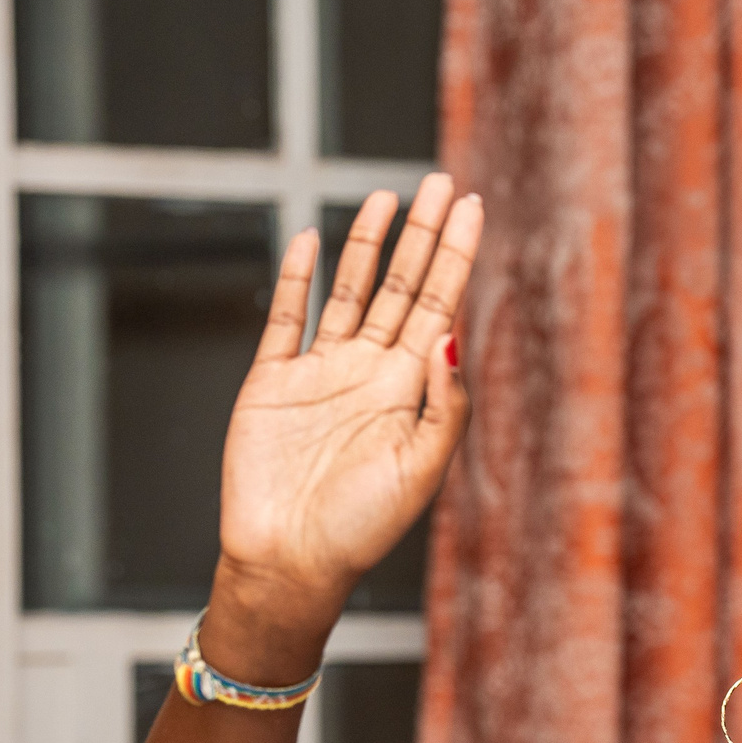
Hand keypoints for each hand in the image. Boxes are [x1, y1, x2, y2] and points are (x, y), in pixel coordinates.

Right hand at [217, 174, 483, 612]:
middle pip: (401, 285)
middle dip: (421, 234)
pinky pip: (286, 318)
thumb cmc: (361, 529)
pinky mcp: (271, 382)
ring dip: (368, 244)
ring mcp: (320, 373)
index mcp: (409, 391)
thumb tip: (451, 334)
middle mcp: (369, 372)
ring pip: (350, 291)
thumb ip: (443, 405)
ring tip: (388, 197)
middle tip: (438, 180)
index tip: (470, 207)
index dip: (455, 256)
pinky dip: (296, 278)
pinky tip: (312, 240)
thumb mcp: (420, 471)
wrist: (289, 562)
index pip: (440, 305)